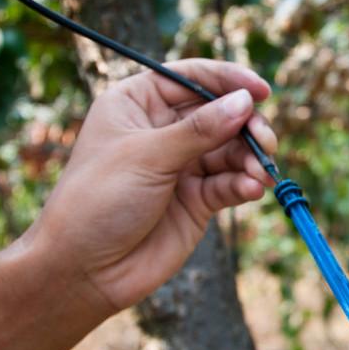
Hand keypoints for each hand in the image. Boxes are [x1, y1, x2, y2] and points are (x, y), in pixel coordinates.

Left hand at [26, 59, 277, 313]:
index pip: (191, 78)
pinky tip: (252, 189)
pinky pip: (230, 182)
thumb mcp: (147, 156)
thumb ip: (199, 130)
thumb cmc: (98, 201)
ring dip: (251, 158)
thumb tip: (244, 101)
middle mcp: (162, 129)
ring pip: (231, 149)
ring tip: (260, 173)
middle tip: (264, 142)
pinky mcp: (196, 199)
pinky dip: (245, 183)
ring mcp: (181, 165)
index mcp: (138, 104)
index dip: (228, 80)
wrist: (84, 272)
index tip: (261, 91)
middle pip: (219, 112)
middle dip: (246, 125)